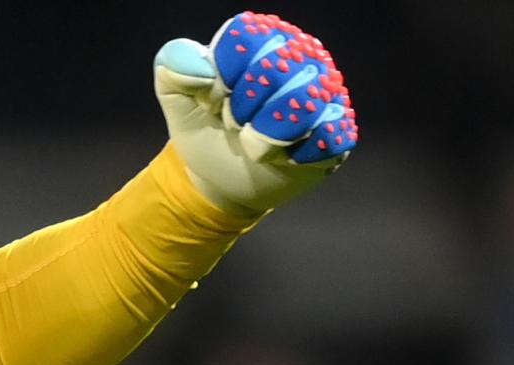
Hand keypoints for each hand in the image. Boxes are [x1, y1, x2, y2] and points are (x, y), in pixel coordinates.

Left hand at [154, 11, 358, 215]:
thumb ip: (174, 73)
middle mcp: (302, 57)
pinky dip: (291, 156)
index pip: (247, 37)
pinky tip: (282, 157)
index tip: (213, 100)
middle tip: (234, 123)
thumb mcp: (179, 104)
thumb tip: (194, 63)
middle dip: (242, 108)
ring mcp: (327, 93)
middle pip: (277, 68)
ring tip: (253, 142)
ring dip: (265, 134)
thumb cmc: (207, 131)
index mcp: (262, 41)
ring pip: (304, 103)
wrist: (223, 179)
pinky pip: (325, 137)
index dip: (223, 76)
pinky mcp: (339, 131)